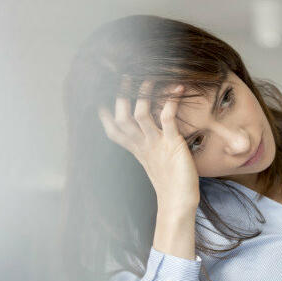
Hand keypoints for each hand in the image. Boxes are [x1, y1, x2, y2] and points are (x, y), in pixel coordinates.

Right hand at [98, 79, 199, 211]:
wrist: (178, 204)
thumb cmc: (171, 183)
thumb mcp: (155, 161)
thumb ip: (149, 146)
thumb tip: (151, 132)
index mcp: (136, 150)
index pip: (113, 130)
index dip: (105, 113)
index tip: (103, 94)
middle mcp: (142, 145)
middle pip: (121, 118)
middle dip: (121, 96)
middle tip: (125, 75)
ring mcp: (155, 144)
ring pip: (140, 114)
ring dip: (143, 94)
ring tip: (149, 77)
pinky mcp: (172, 144)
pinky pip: (167, 118)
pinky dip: (171, 101)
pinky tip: (178, 89)